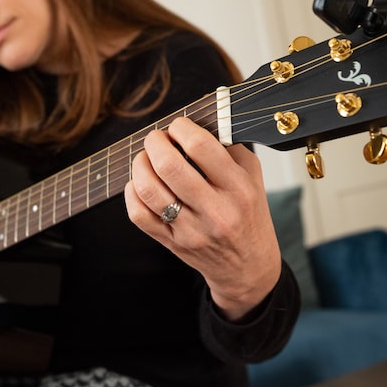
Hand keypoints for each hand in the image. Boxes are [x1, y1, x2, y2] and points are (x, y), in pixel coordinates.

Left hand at [124, 117, 281, 320]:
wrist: (247, 268)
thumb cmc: (249, 216)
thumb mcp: (253, 178)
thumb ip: (230, 147)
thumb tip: (200, 119)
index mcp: (238, 189)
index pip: (201, 147)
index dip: (181, 128)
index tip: (178, 126)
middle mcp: (215, 211)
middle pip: (169, 166)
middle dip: (155, 142)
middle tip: (156, 138)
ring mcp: (190, 230)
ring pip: (148, 190)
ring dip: (140, 165)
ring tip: (145, 158)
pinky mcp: (172, 243)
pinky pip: (139, 215)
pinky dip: (132, 192)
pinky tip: (140, 183)